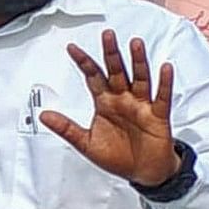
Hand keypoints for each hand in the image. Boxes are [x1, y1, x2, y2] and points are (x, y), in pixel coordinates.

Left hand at [39, 29, 181, 187]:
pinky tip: (164, 68)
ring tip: (135, 44)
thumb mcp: (87, 144)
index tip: (72, 48)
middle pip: (116, 71)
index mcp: (105, 103)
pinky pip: (161, 97)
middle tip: (107, 35)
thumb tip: (44, 116)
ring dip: (138, 61)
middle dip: (111, 54)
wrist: (143, 173)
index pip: (93, 77)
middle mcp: (123, 99)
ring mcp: (141, 105)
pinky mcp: (158, 116)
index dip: (84, 62)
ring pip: (139, 78)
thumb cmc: (118, 157)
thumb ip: (66, 128)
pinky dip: (164, 83)